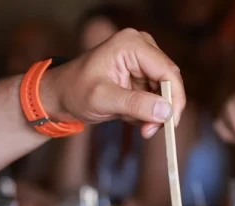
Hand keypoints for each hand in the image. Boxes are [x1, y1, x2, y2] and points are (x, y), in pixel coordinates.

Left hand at [40, 29, 185, 137]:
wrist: (60, 95)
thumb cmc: (74, 92)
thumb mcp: (103, 100)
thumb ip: (135, 104)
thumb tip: (166, 112)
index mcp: (132, 44)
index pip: (168, 72)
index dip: (174, 99)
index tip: (170, 125)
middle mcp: (141, 47)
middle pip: (169, 82)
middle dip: (162, 109)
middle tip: (149, 132)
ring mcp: (143, 60)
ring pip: (164, 92)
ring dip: (152, 113)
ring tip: (131, 122)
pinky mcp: (142, 74)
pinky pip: (155, 97)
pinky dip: (145, 112)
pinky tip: (127, 116)